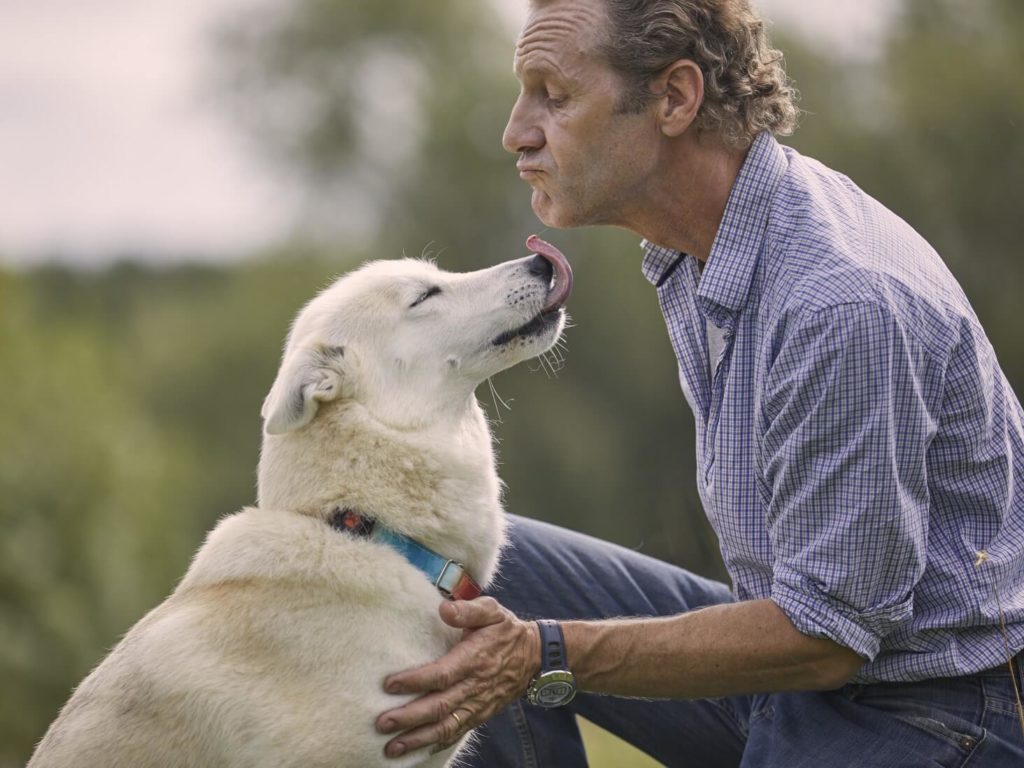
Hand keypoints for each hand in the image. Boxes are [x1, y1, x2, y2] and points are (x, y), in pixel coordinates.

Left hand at [375, 597, 540, 757]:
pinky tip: (416, 751)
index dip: (415, 681)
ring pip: (445, 727)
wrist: (535, 656)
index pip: (441, 674)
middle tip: (382, 723)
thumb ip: (468, 610)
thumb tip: (443, 609)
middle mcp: (474, 686)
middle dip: (409, 717)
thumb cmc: (506, 631)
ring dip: (418, 739)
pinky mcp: (480, 715)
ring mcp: (477, 704)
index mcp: (474, 659)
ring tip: (391, 747)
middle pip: (438, 706)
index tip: (389, 684)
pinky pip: (457, 733)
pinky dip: (436, 744)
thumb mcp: (492, 611)